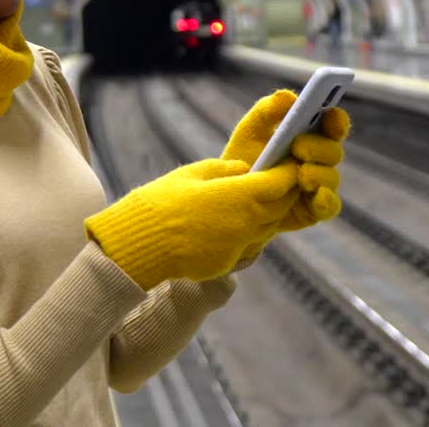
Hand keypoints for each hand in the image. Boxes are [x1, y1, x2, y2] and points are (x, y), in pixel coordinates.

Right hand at [84, 157, 301, 289]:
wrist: (140, 243)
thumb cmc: (162, 201)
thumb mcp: (191, 174)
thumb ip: (223, 170)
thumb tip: (244, 169)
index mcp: (240, 195)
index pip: (279, 183)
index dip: (287, 172)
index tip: (288, 165)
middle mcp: (246, 223)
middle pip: (280, 207)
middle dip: (283, 193)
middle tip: (280, 181)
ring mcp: (238, 247)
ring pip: (267, 228)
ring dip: (268, 214)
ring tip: (259, 201)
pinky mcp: (227, 264)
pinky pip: (246, 245)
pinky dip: (246, 233)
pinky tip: (230, 224)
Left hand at [221, 89, 350, 233]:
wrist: (231, 196)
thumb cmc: (244, 157)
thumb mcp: (250, 131)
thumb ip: (267, 110)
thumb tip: (288, 96)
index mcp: (309, 135)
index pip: (332, 124)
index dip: (336, 119)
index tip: (330, 114)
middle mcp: (319, 159)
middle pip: (333, 150)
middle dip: (319, 147)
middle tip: (298, 147)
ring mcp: (319, 185)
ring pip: (332, 177)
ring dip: (319, 174)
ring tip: (300, 174)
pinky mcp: (313, 210)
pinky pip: (329, 207)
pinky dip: (325, 201)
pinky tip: (315, 196)